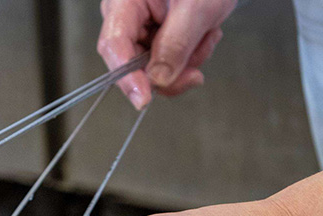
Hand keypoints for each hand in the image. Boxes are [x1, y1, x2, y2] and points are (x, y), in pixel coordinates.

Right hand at [98, 0, 237, 108]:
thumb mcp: (196, 6)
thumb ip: (176, 42)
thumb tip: (157, 79)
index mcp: (124, 1)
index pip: (114, 45)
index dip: (127, 76)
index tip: (144, 99)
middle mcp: (127, 18)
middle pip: (133, 64)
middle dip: (169, 74)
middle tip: (195, 74)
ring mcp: (142, 31)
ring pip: (154, 70)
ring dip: (186, 64)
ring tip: (207, 36)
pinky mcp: (157, 40)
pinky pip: (168, 66)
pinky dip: (190, 58)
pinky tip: (205, 36)